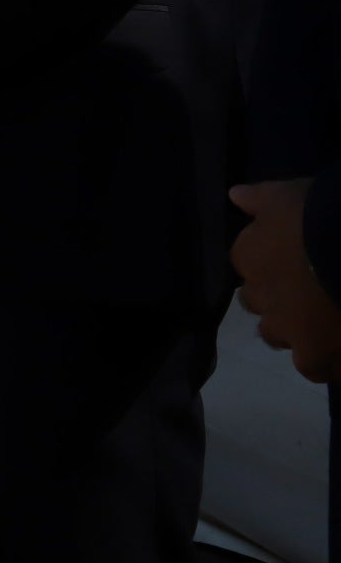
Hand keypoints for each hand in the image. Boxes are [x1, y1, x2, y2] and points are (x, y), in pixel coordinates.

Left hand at [233, 179, 340, 382]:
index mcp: (247, 258)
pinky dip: (329, 363)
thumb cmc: (314, 216)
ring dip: (299, 336)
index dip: (271, 266)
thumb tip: (234, 195)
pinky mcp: (317, 353)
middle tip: (311, 298)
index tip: (293, 263)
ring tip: (328, 328)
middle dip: (280, 304)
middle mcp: (260, 298)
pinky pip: (318, 368)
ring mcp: (287, 330)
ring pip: (282, 340)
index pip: (247, 266)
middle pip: (260, 307)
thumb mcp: (284, 195)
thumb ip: (258, 199)